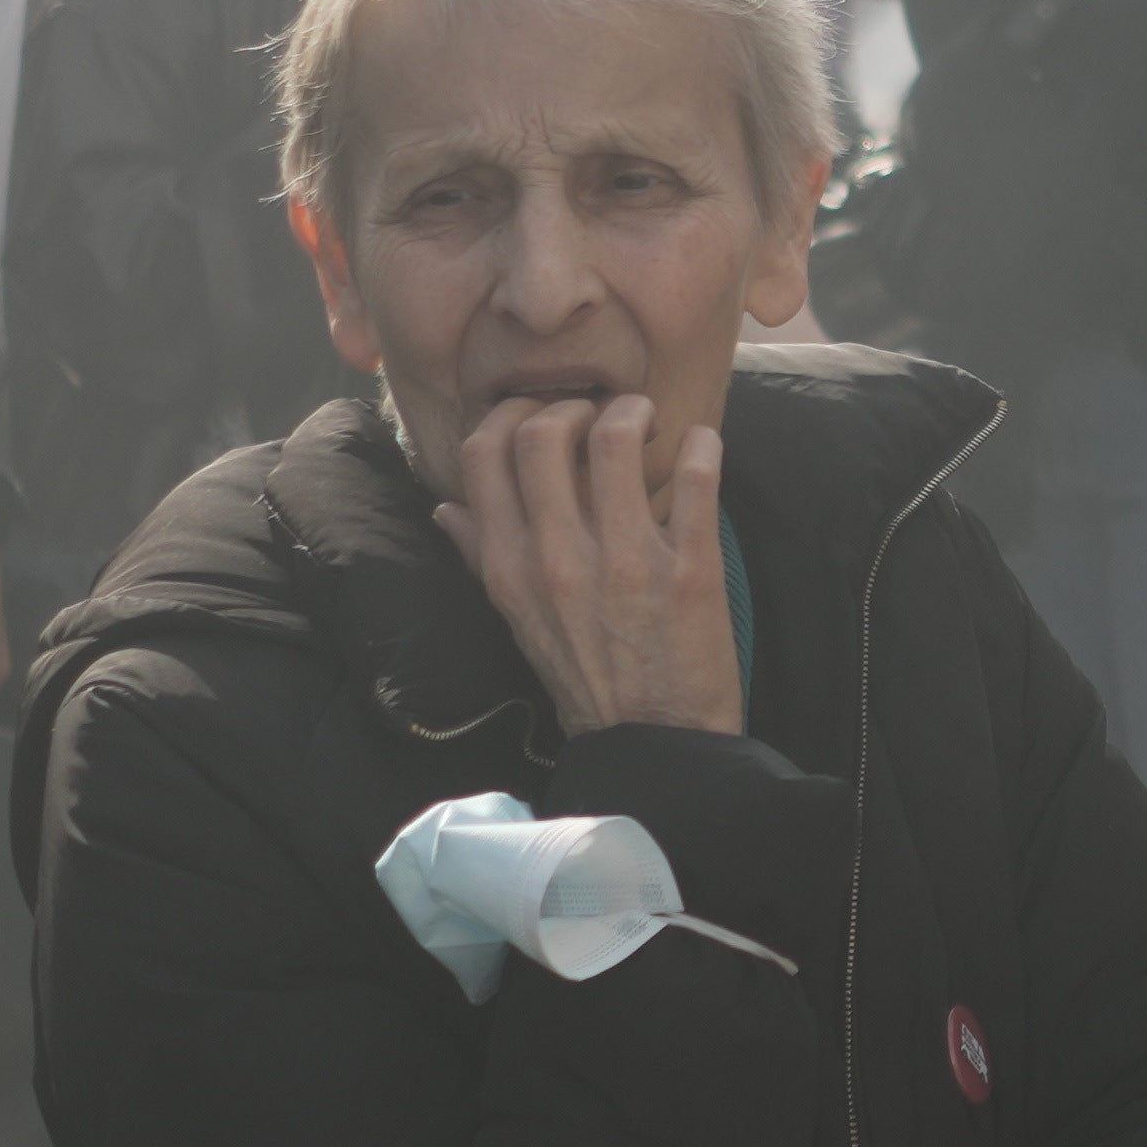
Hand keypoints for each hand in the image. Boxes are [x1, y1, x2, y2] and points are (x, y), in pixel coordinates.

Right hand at [439, 400, 744, 744]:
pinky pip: (696, 481)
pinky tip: (700, 447)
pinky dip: (702, 447)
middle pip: (541, 433)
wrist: (652, 743)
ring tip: (650, 422)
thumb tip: (445, 507)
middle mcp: (559, 560)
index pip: (481, 455)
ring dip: (636, 411)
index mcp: (511, 567)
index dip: (510, 414)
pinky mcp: (690, 573)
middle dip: (574, 404)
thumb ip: (483, 557)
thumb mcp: (519, 620)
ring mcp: (625, 565)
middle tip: (601, 416)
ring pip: (615, 440)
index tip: (543, 416)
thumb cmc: (585, 674)